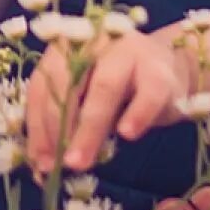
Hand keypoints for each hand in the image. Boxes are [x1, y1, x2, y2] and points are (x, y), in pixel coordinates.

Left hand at [26, 29, 188, 175]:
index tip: (39, 161)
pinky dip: (136, 114)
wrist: (173, 70)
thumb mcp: (87, 100)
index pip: (42, 85)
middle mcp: (93, 44)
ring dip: (89, 129)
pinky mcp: (160, 70)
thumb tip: (45, 164)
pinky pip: (147, 94)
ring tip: (80, 161)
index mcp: (67, 48)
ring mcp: (128, 52)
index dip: (37, 125)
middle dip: (57, 127)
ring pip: (104, 88)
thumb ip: (67, 124)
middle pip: (68, 84)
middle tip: (57, 165)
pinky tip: (127, 134)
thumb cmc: (121, 87)